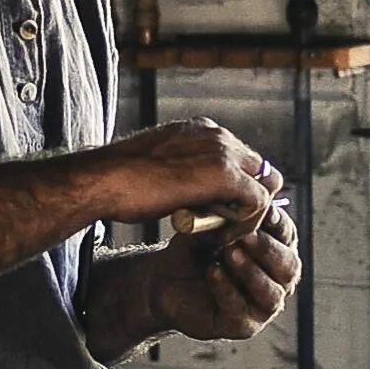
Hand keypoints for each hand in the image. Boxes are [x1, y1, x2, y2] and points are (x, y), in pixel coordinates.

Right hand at [91, 118, 277, 226]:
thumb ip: (189, 175)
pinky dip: (246, 223)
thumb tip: (203, 198)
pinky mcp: (225, 174)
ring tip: (223, 235)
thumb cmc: (122, 181)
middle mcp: (218, 135)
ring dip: (250, 214)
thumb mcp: (163, 169)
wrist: (103, 179)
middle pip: (261, 169)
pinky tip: (222, 237)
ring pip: (265, 185)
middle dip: (251, 200)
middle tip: (229, 227)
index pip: (243, 159)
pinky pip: (258, 202)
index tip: (223, 215)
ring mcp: (223, 152)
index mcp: (203, 131)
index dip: (239, 189)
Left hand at [154, 204, 300, 341]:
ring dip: (251, 271)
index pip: (287, 235)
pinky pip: (240, 308)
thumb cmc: (194, 251)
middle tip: (247, 234)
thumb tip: (237, 200)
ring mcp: (263, 304)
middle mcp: (277, 279)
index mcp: (275, 250)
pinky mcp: (244, 324)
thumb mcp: (208, 227)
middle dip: (268, 249)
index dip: (277, 223)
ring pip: (272, 292)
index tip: (262, 209)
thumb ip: (225, 217)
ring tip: (229, 252)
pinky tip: (212, 272)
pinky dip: (226, 288)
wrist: (164, 281)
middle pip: (289, 266)